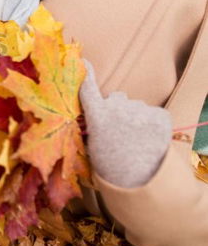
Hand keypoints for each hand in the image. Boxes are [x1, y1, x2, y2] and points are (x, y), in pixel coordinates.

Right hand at [79, 59, 171, 187]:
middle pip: (115, 97)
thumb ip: (93, 124)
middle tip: (120, 131)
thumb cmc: (112, 168)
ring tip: (136, 140)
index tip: (83, 61)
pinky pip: (153, 113)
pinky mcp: (161, 116)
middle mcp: (118, 109)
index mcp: (97, 117)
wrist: (143, 185)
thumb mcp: (93, 146)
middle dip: (117, 108)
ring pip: (135, 106)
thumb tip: (94, 111)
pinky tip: (149, 139)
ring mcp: (140, 111)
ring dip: (135, 117)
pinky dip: (152, 123)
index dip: (85, 73)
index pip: (88, 89)